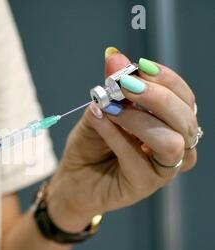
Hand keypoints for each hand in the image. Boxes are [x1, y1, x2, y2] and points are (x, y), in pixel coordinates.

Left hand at [47, 52, 197, 231]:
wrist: (72, 178)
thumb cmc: (90, 146)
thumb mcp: (99, 110)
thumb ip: (110, 89)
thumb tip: (114, 57)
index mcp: (169, 123)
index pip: (183, 98)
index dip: (166, 79)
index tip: (139, 66)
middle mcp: (175, 145)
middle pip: (185, 118)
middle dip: (157, 96)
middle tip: (124, 85)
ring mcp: (163, 168)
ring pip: (172, 140)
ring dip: (138, 119)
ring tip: (109, 109)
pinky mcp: (145, 185)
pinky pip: (138, 158)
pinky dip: (117, 137)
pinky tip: (99, 122)